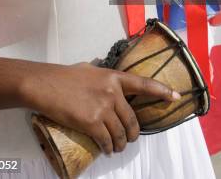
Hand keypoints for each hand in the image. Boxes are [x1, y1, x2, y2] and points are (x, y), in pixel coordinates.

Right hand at [21, 61, 179, 153]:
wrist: (45, 85)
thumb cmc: (65, 76)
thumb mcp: (91, 70)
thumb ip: (104, 79)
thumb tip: (109, 85)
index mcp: (114, 77)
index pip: (143, 85)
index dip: (161, 91)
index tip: (175, 97)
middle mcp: (112, 92)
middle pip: (131, 119)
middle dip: (132, 134)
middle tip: (128, 140)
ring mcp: (103, 107)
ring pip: (120, 133)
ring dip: (119, 144)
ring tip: (116, 148)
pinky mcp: (91, 122)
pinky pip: (106, 141)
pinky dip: (107, 148)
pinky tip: (105, 150)